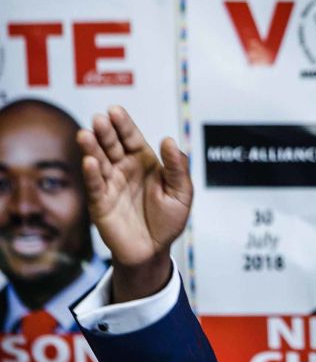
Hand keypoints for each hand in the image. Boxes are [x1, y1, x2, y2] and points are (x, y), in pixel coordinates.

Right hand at [77, 106, 191, 300]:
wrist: (154, 250)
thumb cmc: (168, 220)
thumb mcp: (182, 193)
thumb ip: (177, 168)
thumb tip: (169, 140)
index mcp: (144, 162)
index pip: (131, 138)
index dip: (124, 125)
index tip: (115, 111)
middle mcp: (124, 169)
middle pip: (111, 145)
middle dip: (105, 132)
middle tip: (99, 119)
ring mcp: (111, 184)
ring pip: (99, 162)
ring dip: (92, 148)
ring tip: (86, 134)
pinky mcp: (101, 202)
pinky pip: (95, 186)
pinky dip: (91, 174)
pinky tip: (90, 162)